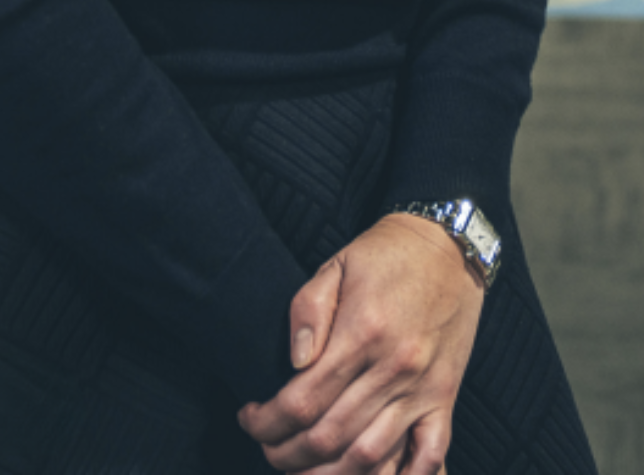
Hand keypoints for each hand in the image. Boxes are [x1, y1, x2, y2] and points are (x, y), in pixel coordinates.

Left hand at [236, 214, 483, 471]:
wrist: (449, 246)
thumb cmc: (386, 254)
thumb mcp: (337, 264)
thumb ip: (309, 309)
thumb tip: (295, 361)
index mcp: (362, 332)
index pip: (303, 399)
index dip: (268, 421)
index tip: (249, 419)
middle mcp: (393, 369)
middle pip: (330, 436)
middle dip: (288, 454)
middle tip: (268, 449)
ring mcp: (422, 390)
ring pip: (370, 457)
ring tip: (301, 472)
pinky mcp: (444, 399)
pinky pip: (429, 457)